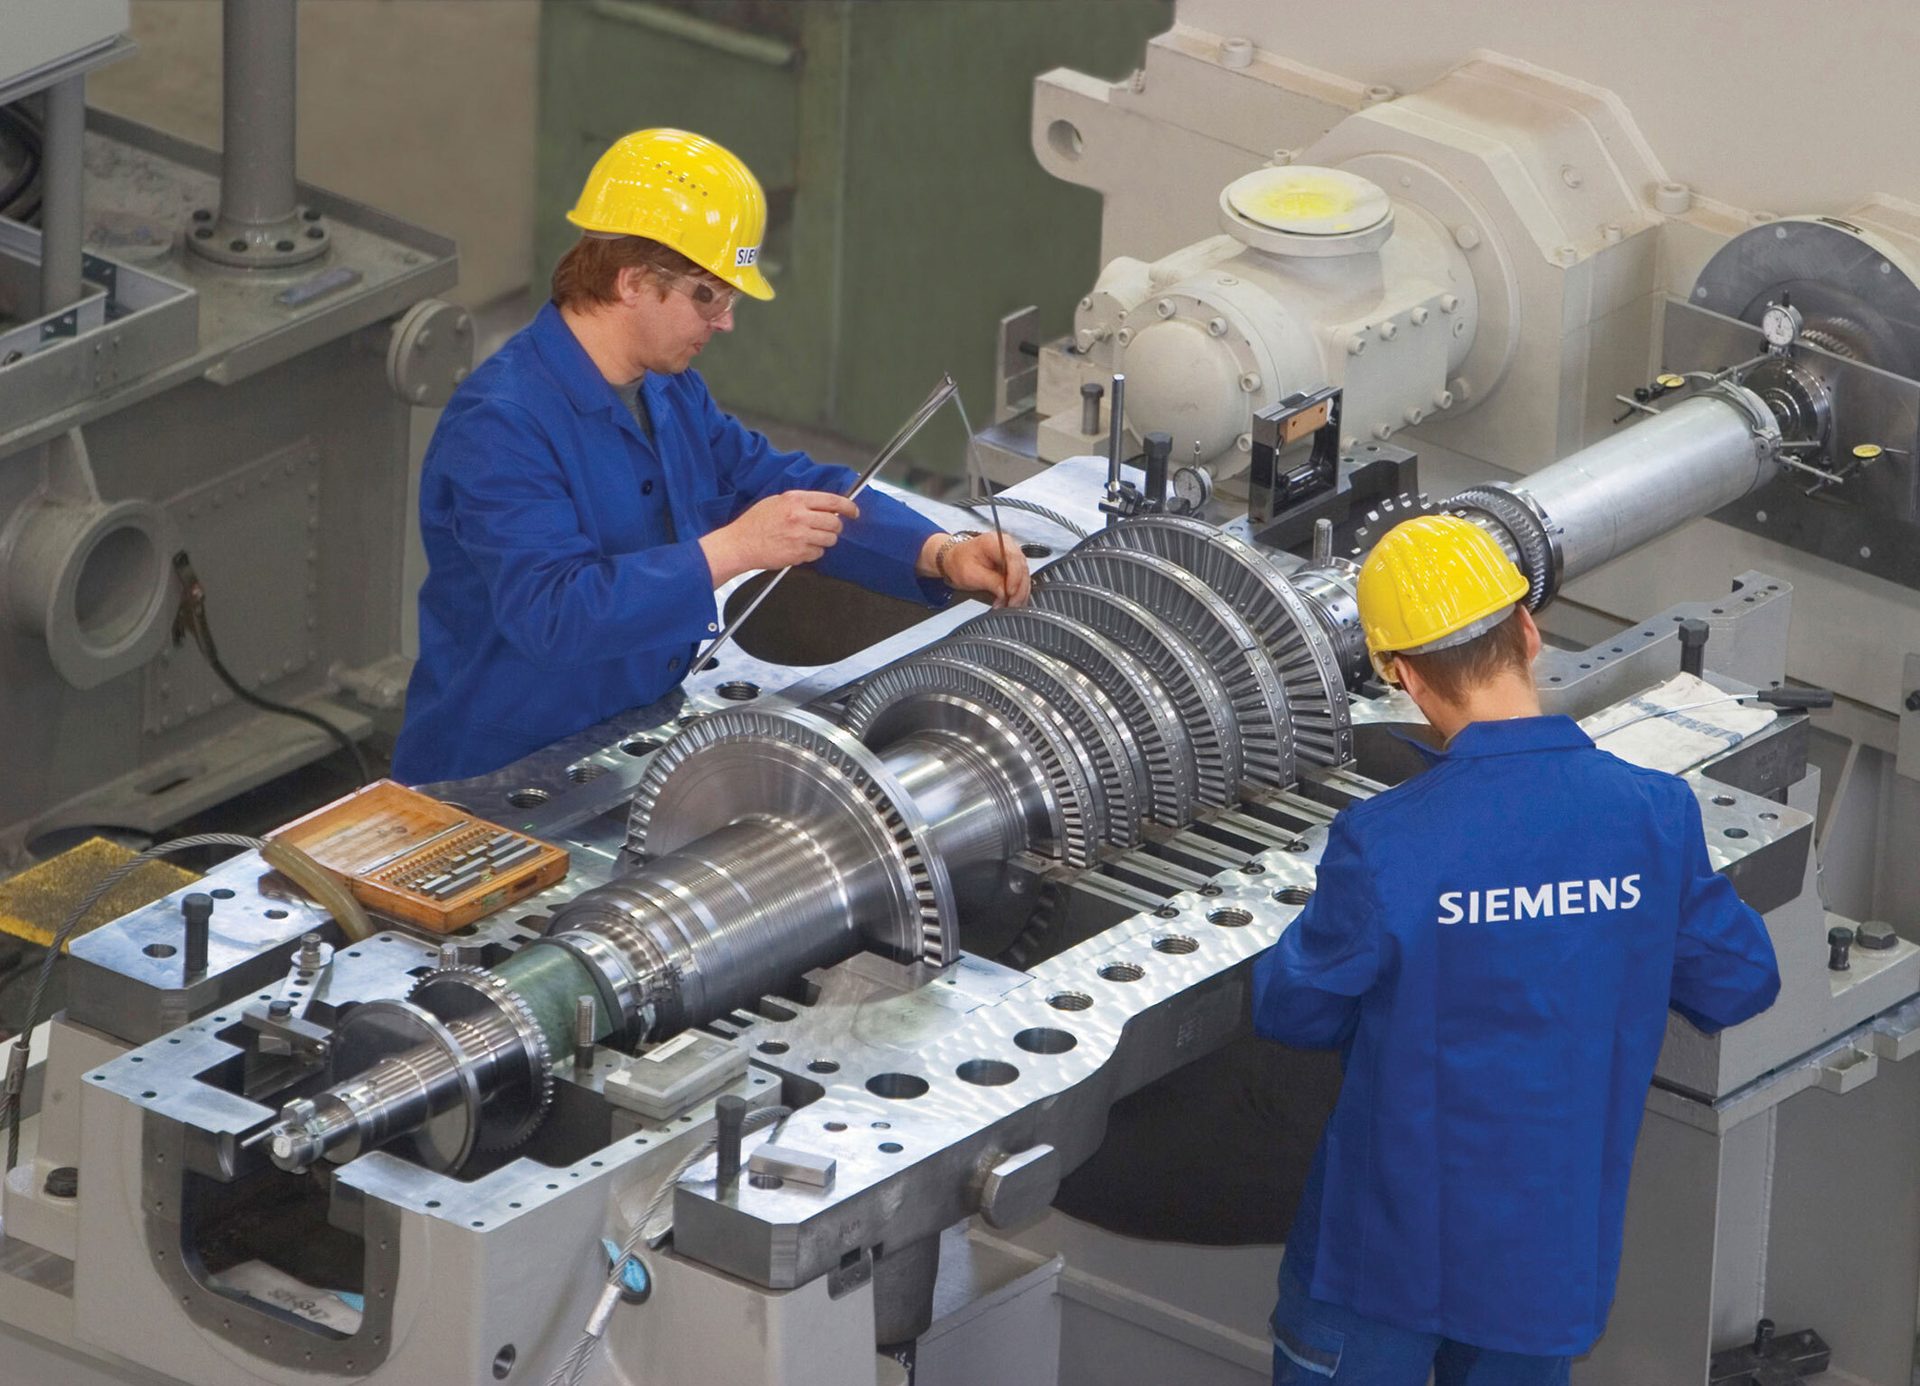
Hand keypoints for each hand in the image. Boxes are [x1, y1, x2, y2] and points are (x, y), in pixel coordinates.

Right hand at [699, 490, 858, 585]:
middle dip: (836, 527)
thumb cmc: (755, 523)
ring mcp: (800, 536)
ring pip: (829, 540)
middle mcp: (800, 516)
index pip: (832, 500)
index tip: (854, 511)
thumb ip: (800, 502)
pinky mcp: (798, 554)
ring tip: (809, 539)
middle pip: (835, 522)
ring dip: (825, 540)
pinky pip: (818, 554)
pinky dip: (813, 552)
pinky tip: (800, 548)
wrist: (740, 544)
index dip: (848, 506)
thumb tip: (823, 506)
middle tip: (829, 528)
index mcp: (795, 499)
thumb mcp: (776, 501)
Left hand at [928, 531, 1031, 607]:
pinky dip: (1017, 591)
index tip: (1010, 592)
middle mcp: (1006, 545)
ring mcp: (1011, 555)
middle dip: (1018, 589)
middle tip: (1011, 603)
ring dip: (1019, 592)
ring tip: (1010, 605)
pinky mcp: (1012, 565)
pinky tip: (1011, 601)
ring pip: (1024, 575)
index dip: (1015, 577)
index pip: (1013, 558)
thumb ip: (991, 582)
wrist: (954, 560)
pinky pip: (1020, 579)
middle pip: (1022, 567)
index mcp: (994, 541)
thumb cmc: (959, 562)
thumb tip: (1005, 593)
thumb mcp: (971, 574)